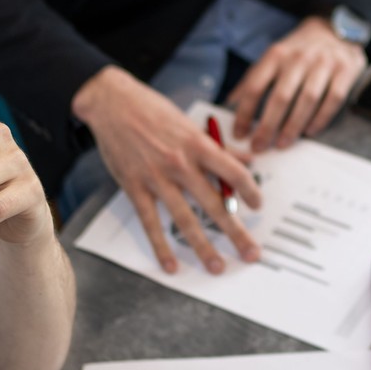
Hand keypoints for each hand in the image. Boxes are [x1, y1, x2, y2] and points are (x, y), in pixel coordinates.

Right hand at [72, 67, 261, 274]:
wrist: (112, 103)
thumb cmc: (152, 111)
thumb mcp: (190, 124)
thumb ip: (219, 147)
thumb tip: (248, 160)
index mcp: (198, 144)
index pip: (234, 172)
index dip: (250, 192)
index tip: (258, 207)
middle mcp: (181, 163)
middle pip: (214, 204)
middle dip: (235, 232)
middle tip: (250, 253)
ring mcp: (157, 177)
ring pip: (185, 219)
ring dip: (203, 246)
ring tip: (217, 266)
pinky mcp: (135, 187)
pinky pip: (151, 223)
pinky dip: (161, 247)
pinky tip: (171, 264)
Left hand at [227, 15, 366, 151]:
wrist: (334, 29)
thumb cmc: (297, 50)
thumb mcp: (272, 57)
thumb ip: (253, 79)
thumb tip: (230, 103)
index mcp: (276, 54)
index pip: (255, 86)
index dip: (245, 112)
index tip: (239, 133)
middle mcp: (298, 58)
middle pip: (281, 96)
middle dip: (268, 125)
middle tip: (259, 146)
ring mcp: (323, 63)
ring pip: (307, 99)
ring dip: (293, 126)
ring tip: (282, 143)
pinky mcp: (345, 70)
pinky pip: (333, 99)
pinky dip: (321, 118)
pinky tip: (310, 131)